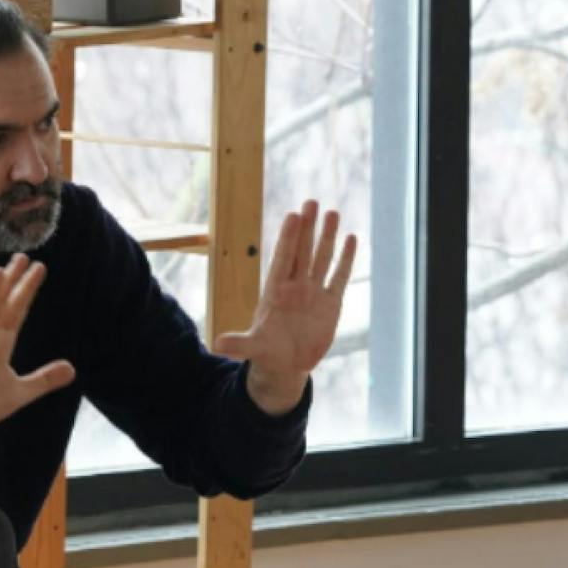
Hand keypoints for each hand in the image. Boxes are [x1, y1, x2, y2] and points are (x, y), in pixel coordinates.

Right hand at [0, 253, 74, 439]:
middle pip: (1, 303)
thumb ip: (44, 379)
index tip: (38, 269)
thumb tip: (71, 369)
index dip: (26, 290)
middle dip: (12, 281)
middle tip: (23, 256)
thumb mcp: (21, 391)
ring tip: (1, 271)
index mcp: (0, 344)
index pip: (16, 310)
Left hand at [213, 200, 357, 414]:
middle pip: (302, 251)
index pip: (283, 259)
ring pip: (321, 259)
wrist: (286, 365)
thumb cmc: (266, 353)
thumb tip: (216, 344)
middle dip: (307, 227)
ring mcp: (313, 293)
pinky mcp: (330, 304)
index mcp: (275, 292)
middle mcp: (295, 287)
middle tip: (311, 202)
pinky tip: (350, 238)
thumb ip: (238, 343)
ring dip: (327, 237)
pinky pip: (339, 277)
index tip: (293, 216)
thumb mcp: (252, 348)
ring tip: (332, 212)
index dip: (288, 238)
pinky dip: (345, 259)